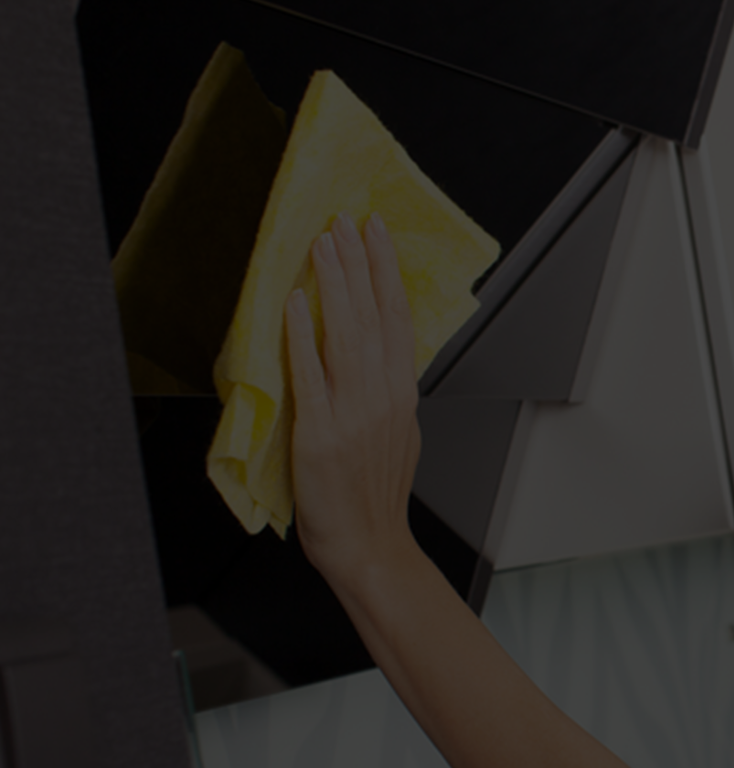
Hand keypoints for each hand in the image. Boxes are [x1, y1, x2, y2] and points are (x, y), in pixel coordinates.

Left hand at [284, 212, 420, 590]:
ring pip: (348, 335)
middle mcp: (383, 398)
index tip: (376, 234)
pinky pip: (312, 375)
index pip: (399, 319)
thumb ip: (385, 393)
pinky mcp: (321, 434)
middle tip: (346, 221)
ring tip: (324, 245)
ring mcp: (354, 414)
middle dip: (360, 264)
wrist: (369, 546)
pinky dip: (304, 337)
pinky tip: (298, 304)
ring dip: (336, 285)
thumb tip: (375, 358)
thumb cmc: (374, 498)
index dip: (387, 273)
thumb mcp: (397, 435)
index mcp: (401, 396)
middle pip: (374, 317)